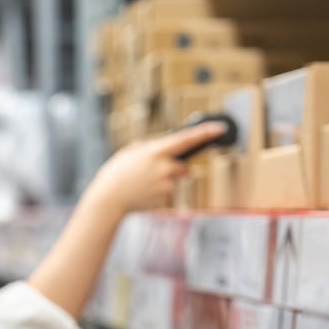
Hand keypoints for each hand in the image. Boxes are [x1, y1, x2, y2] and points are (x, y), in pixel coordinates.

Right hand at [83, 121, 230, 214]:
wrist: (109, 199)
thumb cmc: (117, 173)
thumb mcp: (131, 152)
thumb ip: (151, 148)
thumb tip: (163, 148)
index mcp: (155, 152)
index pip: (185, 140)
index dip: (204, 133)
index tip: (219, 128)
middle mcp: (164, 168)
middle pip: (184, 167)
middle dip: (176, 168)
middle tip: (155, 172)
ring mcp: (166, 185)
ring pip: (174, 181)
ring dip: (165, 181)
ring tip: (143, 183)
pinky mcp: (164, 199)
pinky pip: (167, 193)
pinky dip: (158, 192)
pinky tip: (144, 192)